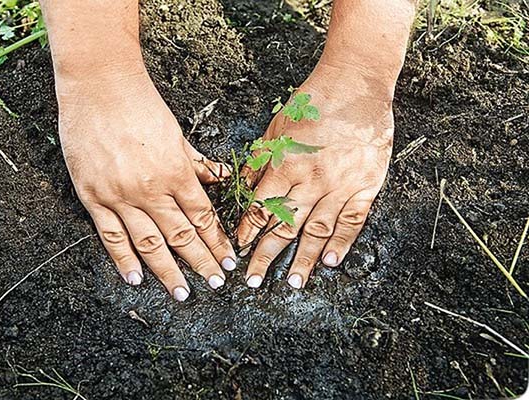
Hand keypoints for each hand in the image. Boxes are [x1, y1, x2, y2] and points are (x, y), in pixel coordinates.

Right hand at [57, 69, 235, 300]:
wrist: (98, 86)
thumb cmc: (140, 104)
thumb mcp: (177, 132)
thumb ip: (196, 162)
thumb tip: (219, 177)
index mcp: (176, 172)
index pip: (203, 217)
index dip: (218, 242)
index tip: (228, 259)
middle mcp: (151, 190)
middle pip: (182, 236)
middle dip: (203, 262)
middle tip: (217, 283)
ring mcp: (121, 196)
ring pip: (150, 243)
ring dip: (169, 272)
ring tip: (183, 293)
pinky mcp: (93, 197)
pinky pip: (111, 236)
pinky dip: (124, 259)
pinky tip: (136, 278)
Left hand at [237, 63, 393, 288]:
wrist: (356, 85)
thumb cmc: (312, 103)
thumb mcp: (275, 128)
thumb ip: (259, 161)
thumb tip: (240, 188)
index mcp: (286, 164)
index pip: (261, 208)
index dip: (248, 232)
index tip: (238, 251)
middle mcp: (311, 180)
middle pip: (285, 226)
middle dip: (267, 256)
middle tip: (255, 281)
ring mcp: (340, 185)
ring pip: (318, 230)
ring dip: (303, 259)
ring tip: (293, 283)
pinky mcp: (366, 185)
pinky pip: (352, 220)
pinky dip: (342, 242)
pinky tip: (331, 261)